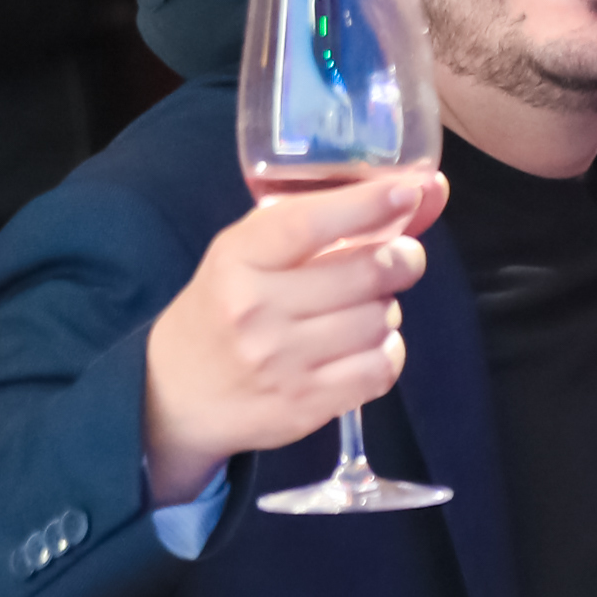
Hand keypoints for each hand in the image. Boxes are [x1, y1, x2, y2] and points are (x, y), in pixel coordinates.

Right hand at [142, 170, 451, 504]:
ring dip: (386, 310)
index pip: (309, 222)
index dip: (367, 204)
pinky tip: (364, 346)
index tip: (408, 192)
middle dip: (401, 260)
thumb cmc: (222, 309)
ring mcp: (281, 361)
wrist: (175, 395)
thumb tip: (420, 192)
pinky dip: (386, 351)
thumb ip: (315, 223)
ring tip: (363, 309)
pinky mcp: (306, 405)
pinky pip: (382, 367)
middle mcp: (255, 309)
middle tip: (401, 258)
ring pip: (381, 320)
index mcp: (237, 259)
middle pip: (367, 273)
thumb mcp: (245, 255)